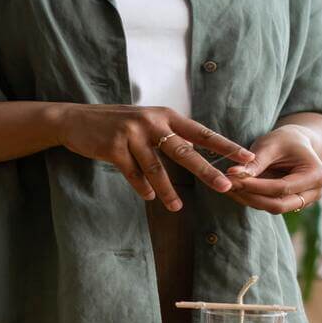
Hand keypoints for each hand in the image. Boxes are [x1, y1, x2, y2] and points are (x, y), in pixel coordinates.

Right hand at [51, 104, 253, 211]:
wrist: (75, 120)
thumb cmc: (115, 124)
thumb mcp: (145, 122)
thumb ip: (168, 134)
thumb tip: (193, 151)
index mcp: (165, 115)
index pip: (200, 133)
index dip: (224, 146)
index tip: (246, 157)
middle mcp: (151, 122)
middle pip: (184, 151)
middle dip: (206, 171)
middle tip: (225, 186)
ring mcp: (131, 134)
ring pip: (156, 167)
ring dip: (168, 190)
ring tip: (178, 207)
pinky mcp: (113, 147)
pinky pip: (132, 172)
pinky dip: (142, 187)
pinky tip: (150, 198)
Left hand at [224, 125, 321, 214]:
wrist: (297, 143)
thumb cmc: (286, 140)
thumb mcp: (271, 144)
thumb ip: (256, 161)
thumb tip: (233, 174)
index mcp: (316, 175)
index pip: (282, 188)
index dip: (255, 186)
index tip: (233, 178)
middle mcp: (314, 193)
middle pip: (278, 205)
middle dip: (251, 197)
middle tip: (228, 185)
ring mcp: (303, 201)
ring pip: (272, 208)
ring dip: (248, 199)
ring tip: (228, 185)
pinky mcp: (290, 203)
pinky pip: (269, 205)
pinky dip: (251, 198)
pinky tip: (235, 188)